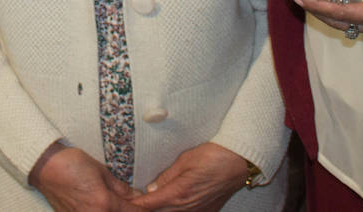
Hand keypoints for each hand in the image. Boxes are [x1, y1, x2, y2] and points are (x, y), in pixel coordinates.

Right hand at [30, 146, 140, 211]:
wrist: (45, 167)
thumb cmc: (72, 164)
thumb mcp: (102, 171)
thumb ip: (121, 188)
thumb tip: (137, 198)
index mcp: (105, 204)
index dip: (145, 211)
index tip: (152, 207)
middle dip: (131, 211)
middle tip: (136, 203)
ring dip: (118, 211)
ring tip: (121, 203)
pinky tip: (105, 206)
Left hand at [132, 142, 250, 210]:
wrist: (241, 161)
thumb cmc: (214, 155)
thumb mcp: (185, 159)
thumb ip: (167, 176)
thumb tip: (151, 189)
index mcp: (179, 194)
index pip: (148, 205)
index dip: (133, 204)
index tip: (121, 201)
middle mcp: (188, 208)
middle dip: (144, 209)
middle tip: (130, 201)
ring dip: (158, 210)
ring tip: (147, 203)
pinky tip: (169, 205)